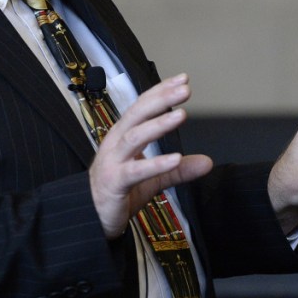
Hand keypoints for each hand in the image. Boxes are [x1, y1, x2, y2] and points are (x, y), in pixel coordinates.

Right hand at [89, 74, 213, 238]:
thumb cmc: (117, 192)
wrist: (90, 217)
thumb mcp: (152, 179)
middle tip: (185, 89)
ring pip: (135, 137)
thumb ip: (177, 170)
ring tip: (181, 115)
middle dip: (161, 99)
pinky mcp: (114, 182)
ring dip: (158, 125)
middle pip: (137, 114)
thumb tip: (208, 162)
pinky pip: (135, 171)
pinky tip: (175, 158)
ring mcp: (113, 162)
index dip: (161, 91)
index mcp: (123, 136)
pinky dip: (156, 164)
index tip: (183, 79)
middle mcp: (116, 143)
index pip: (142, 107)